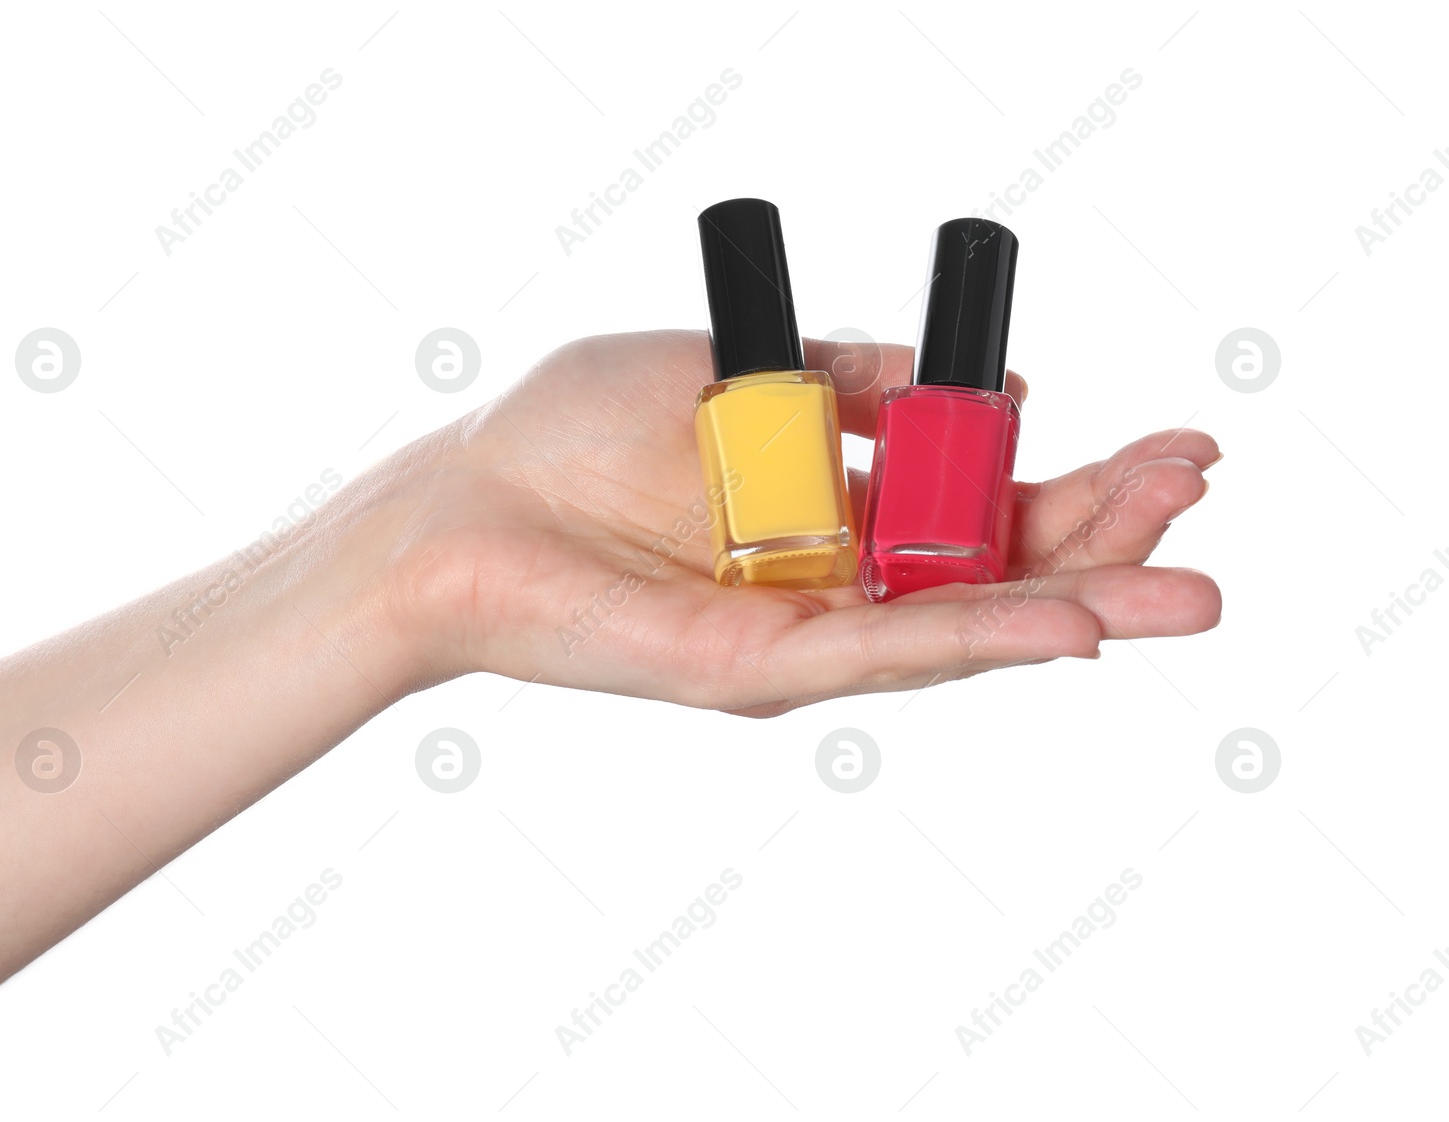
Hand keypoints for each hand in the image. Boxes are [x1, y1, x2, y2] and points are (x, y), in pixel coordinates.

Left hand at [358, 330, 1220, 715]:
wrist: (460, 506)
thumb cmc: (571, 433)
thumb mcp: (737, 369)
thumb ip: (853, 377)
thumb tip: (988, 380)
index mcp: (838, 510)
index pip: (987, 506)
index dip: (1081, 478)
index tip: (1173, 444)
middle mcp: (836, 580)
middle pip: (1000, 571)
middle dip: (1109, 540)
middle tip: (1202, 496)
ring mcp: (805, 634)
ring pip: (967, 626)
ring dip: (1082, 602)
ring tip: (1191, 588)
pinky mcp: (759, 669)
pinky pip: (886, 651)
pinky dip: (980, 638)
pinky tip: (1071, 624)